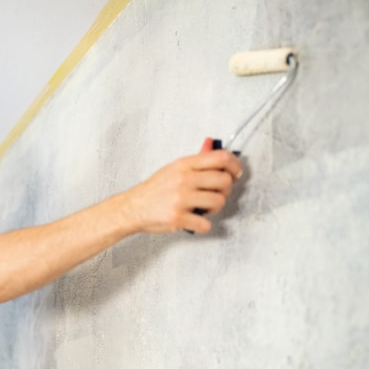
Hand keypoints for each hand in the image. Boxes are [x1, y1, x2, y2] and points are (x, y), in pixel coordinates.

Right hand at [125, 140, 242, 233]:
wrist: (133, 208)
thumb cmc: (155, 189)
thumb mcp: (174, 169)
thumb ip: (196, 158)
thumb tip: (210, 143)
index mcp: (184, 165)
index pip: (221, 158)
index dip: (235, 165)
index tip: (235, 173)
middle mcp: (184, 179)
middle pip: (224, 181)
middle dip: (225, 190)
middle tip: (216, 194)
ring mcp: (181, 199)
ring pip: (219, 202)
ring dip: (215, 208)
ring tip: (203, 208)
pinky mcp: (178, 217)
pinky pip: (205, 223)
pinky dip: (202, 225)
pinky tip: (194, 220)